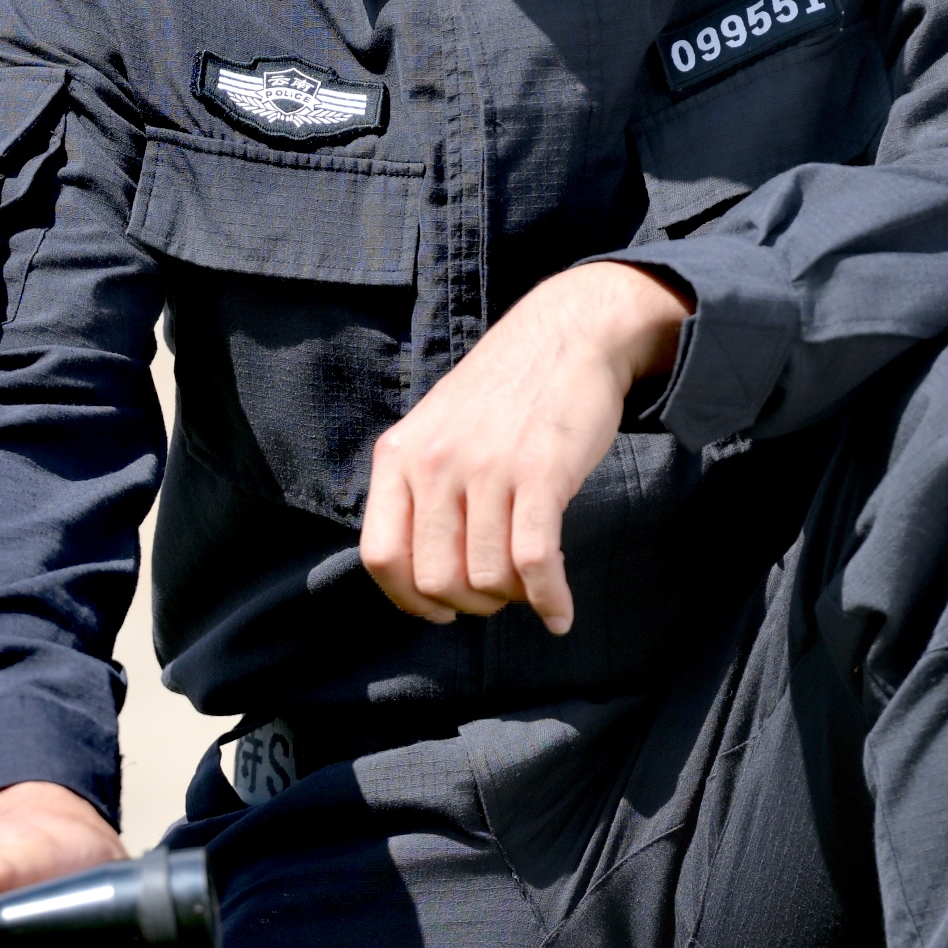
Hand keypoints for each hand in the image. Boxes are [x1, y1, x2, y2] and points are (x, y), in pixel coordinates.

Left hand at [358, 261, 688, 632]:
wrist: (568, 333)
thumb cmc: (505, 392)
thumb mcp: (437, 429)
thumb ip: (419, 489)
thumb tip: (419, 574)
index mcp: (399, 455)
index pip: (379, 557)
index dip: (407, 600)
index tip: (439, 609)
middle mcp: (434, 463)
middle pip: (434, 578)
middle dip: (469, 603)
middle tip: (495, 594)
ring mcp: (485, 467)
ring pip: (486, 577)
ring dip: (511, 598)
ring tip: (529, 586)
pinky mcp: (540, 472)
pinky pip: (534, 561)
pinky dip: (550, 599)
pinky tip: (560, 613)